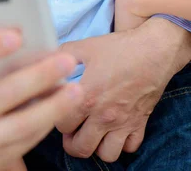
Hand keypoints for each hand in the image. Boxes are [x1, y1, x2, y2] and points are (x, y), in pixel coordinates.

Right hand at [0, 30, 81, 170]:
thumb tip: (14, 27)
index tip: (17, 34)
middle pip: (3, 95)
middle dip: (37, 77)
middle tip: (65, 60)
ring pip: (22, 124)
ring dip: (53, 106)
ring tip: (76, 89)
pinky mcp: (1, 156)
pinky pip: (30, 138)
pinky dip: (50, 120)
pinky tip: (66, 104)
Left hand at [57, 17, 190, 162]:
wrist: (153, 50)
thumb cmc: (119, 48)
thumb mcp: (86, 46)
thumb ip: (62, 54)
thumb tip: (46, 59)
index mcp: (87, 97)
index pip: (61, 124)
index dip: (56, 116)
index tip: (59, 109)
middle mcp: (104, 116)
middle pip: (81, 148)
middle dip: (71, 141)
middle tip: (71, 129)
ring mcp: (123, 123)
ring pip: (106, 154)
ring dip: (96, 146)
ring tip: (91, 132)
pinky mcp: (140, 124)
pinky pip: (129, 148)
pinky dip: (121, 144)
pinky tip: (114, 130)